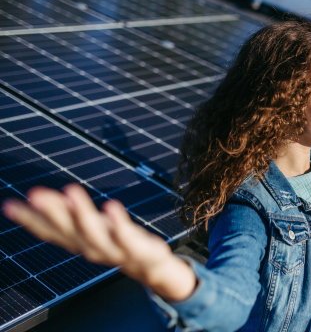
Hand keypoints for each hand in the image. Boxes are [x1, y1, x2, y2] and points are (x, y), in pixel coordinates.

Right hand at [2, 184, 196, 301]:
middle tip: (35, 194)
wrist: (152, 265)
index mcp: (79, 242)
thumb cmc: (117, 241)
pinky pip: (125, 237)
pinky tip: (111, 205)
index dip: (30, 220)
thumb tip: (39, 195)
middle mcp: (91, 248)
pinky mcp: (137, 250)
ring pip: (94, 234)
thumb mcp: (92, 225)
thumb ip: (67, 211)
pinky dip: (118, 223)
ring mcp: (113, 251)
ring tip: (71, 190)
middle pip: (69, 231)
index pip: (50, 231)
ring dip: (81, 213)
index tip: (10, 205)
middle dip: (52, 213)